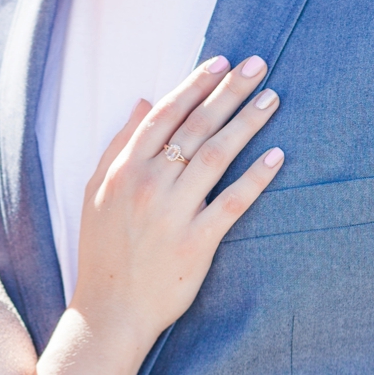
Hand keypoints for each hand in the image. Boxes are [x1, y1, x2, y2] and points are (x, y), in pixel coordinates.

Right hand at [74, 55, 282, 351]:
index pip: (165, 115)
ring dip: (247, 123)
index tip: (220, 63)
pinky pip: (232, 202)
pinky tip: (277, 156)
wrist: (109, 311)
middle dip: (228, 92)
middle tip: (257, 66)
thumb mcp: (97, 190)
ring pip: (216, 156)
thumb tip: (142, 101)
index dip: (194, 85)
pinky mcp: (197, 243)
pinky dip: (256, 177)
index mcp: (124, 169)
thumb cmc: (102, 250)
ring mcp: (173, 213)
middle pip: (196, 127)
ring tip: (271, 99)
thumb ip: (119, 145)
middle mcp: (148, 184)